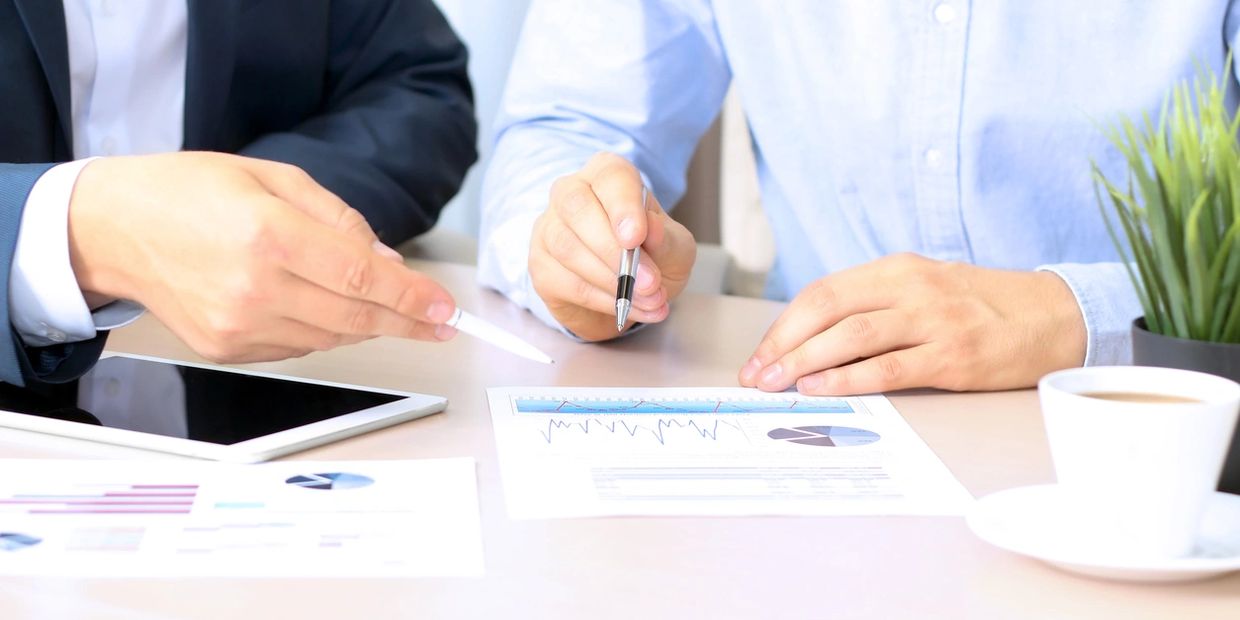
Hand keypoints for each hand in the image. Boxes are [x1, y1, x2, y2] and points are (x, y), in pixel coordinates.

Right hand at [66, 152, 458, 362]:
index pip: (362, 278)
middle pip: (355, 318)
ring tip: (387, 308)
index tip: (447, 310)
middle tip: (443, 324)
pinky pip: (298, 347)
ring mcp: (237, 324)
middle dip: (408, 323)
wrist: (115, 228)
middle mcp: (253, 286)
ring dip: (368, 325)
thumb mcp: (273, 177)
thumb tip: (390, 264)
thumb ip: (340, 220)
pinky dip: (325, 331)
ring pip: (332, 338)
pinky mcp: (226, 348)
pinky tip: (326, 308)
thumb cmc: (190, 192)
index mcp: (268, 233)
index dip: (413, 298)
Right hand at [529, 152, 695, 339]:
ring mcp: (549, 228)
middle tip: (649, 281)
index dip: (622, 206)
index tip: (636, 237)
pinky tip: (627, 308)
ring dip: (613, 281)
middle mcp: (571, 192)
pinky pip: (566, 282)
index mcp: (608, 174)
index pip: (610, 177)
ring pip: (568, 248)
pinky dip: (602, 300)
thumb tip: (651, 229)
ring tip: (649, 300)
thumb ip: (666, 238)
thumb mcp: (675, 248)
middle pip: (577, 207)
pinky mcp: (542, 265)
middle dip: (613, 249)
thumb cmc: (653, 256)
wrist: (631, 292)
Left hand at [737, 253, 1086, 394]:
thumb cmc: (982, 306)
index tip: (758, 356)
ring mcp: (934, 320)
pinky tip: (822, 387)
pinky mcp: (955, 356)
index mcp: (897, 269)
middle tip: (756, 376)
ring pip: (852, 335)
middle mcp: (911, 288)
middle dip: (783, 344)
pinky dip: (850, 378)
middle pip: (828, 309)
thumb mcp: (924, 289)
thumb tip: (812, 342)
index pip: (823, 293)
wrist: (1057, 315)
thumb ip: (876, 306)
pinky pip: (891, 366)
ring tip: (778, 384)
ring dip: (805, 361)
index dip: (784, 325)